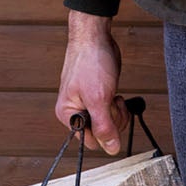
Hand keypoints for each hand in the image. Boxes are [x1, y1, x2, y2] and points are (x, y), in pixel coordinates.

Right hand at [55, 13, 130, 153]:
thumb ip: (104, 126)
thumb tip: (111, 149)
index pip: (89, 141)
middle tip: (112, 102)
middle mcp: (76, 112)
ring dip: (117, 113)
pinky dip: (118, 106)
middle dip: (113, 120)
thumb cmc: (91, 62)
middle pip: (100, 134)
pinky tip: (116, 94)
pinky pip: (111, 113)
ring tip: (114, 96)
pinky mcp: (99, 97)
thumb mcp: (98, 97)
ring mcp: (88, 104)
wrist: (95, 37)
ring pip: (108, 124)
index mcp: (68, 115)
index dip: (104, 133)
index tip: (110, 116)